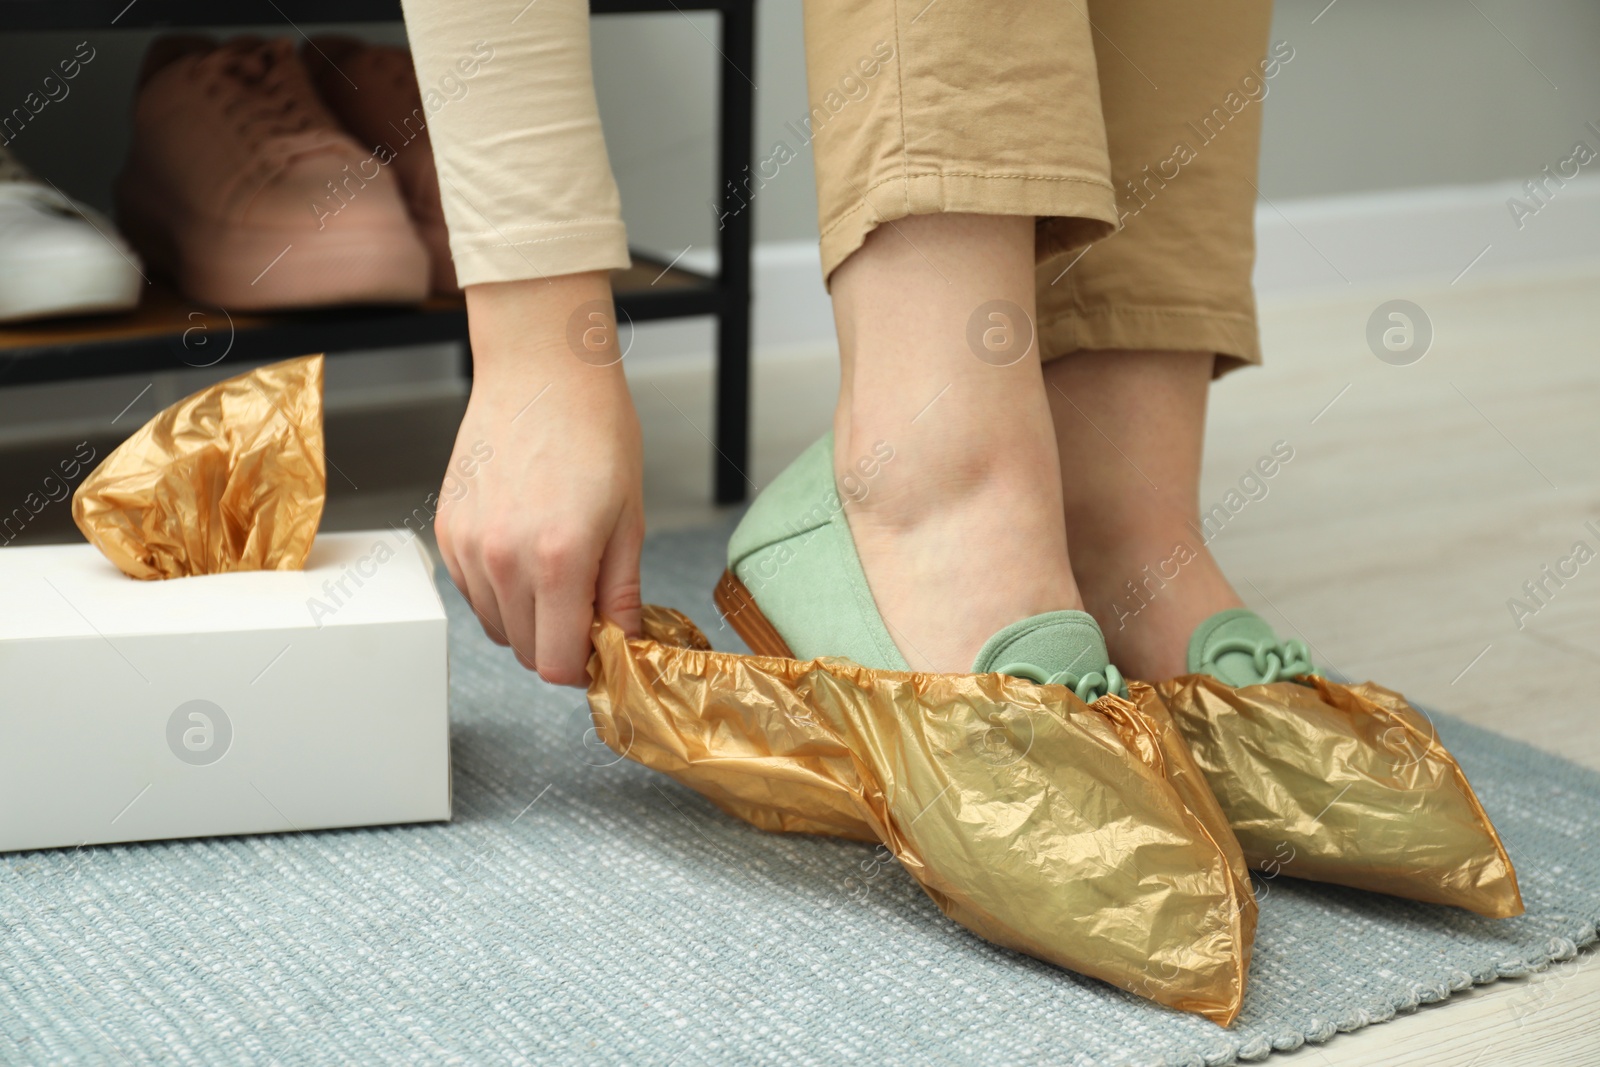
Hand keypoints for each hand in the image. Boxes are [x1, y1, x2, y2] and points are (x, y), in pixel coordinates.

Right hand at [436, 272, 643, 685]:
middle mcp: (502, 559)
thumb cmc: (594, 430)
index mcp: (558, 560)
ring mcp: (468, 545)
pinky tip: (525, 550)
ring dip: (528, 618)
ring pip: (495, 626)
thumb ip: (620, 592)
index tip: (601, 647)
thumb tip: (624, 642)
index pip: (554, 664)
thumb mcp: (629, 518)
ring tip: (557, 570)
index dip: (583, 666)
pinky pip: (472, 591)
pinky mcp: (446, 529)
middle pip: (523, 651)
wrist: (541, 371)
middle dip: (558, 642)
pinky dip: (499, 590)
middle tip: (587, 605)